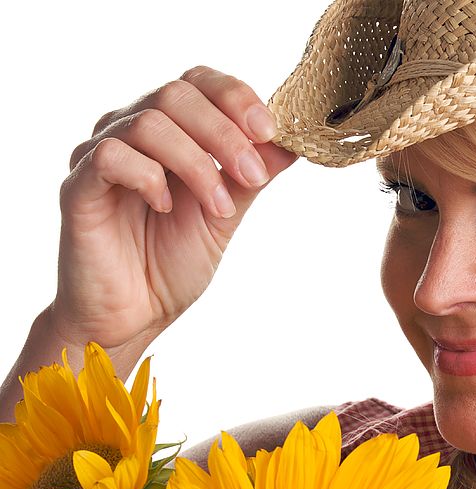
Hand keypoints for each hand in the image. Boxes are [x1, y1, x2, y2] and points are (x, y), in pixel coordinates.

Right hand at [52, 65, 297, 349]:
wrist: (134, 316)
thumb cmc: (172, 263)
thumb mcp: (226, 214)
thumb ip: (251, 176)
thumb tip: (293, 142)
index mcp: (170, 132)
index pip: (198, 83)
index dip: (236, 97)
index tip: (269, 131)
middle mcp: (132, 133)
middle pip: (175, 94)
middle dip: (225, 133)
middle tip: (253, 176)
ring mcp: (101, 156)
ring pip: (149, 123)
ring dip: (197, 163)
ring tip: (219, 207)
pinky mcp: (79, 186)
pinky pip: (111, 156)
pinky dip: (149, 177)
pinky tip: (167, 207)